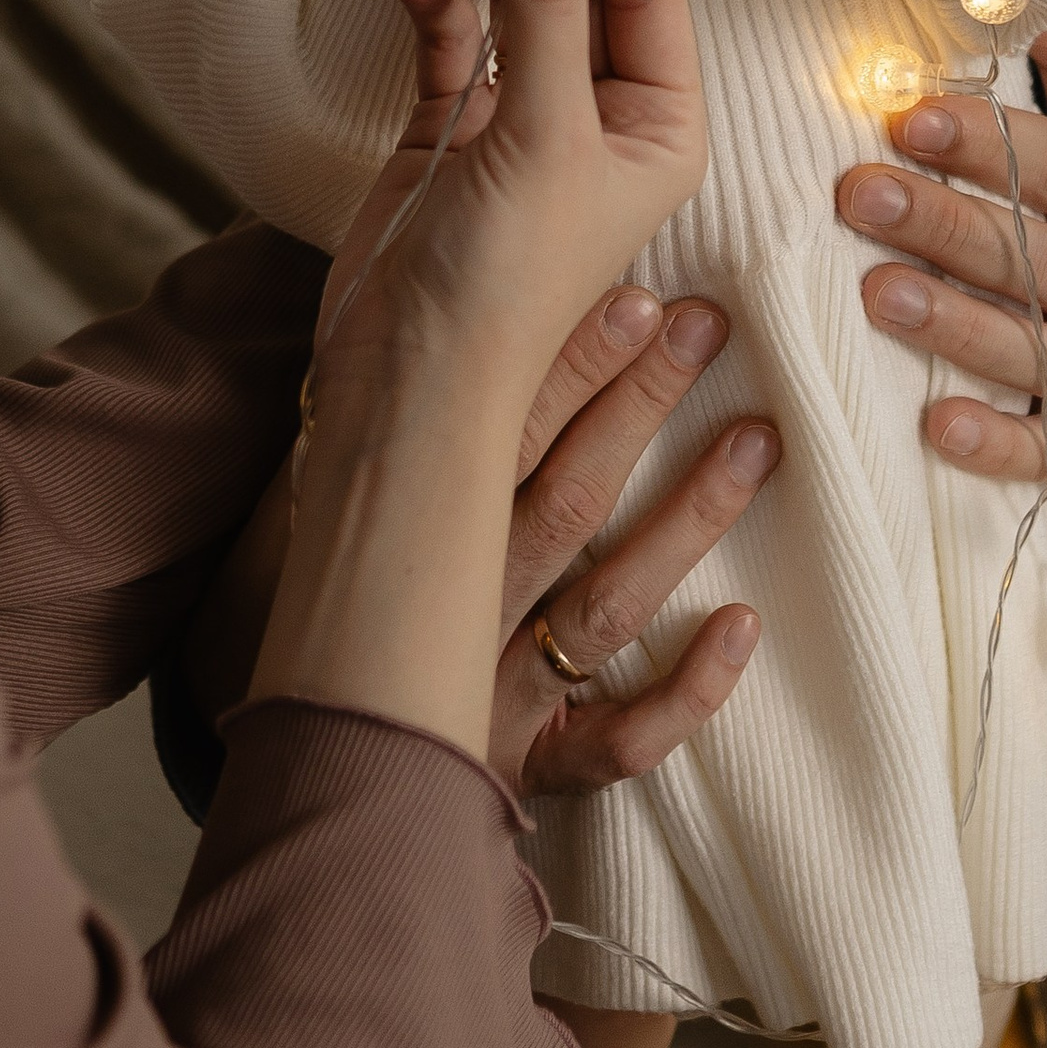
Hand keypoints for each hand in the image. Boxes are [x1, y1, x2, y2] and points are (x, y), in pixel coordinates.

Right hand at [184, 289, 772, 782]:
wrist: (290, 757)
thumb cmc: (304, 606)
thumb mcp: (303, 505)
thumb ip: (353, 418)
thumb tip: (402, 282)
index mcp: (401, 539)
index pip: (490, 438)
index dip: (565, 367)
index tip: (633, 299)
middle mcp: (456, 614)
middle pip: (562, 501)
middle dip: (636, 406)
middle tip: (703, 328)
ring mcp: (493, 694)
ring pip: (603, 605)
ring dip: (687, 518)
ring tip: (755, 441)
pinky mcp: (529, 766)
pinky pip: (616, 742)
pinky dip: (685, 691)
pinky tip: (743, 626)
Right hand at [323, 0, 707, 395]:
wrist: (406, 380)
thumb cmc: (504, 284)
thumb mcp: (542, 130)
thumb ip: (548, 0)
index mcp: (661, 126)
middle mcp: (602, 118)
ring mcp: (525, 122)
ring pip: (514, 5)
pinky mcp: (453, 132)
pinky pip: (453, 40)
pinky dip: (436, 5)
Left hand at [836, 29, 1046, 489]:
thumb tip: (1038, 11)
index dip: (985, 141)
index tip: (911, 117)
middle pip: (1025, 255)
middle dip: (942, 222)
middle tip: (860, 193)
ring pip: (1029, 347)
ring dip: (953, 323)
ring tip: (878, 293)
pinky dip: (997, 442)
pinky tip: (938, 425)